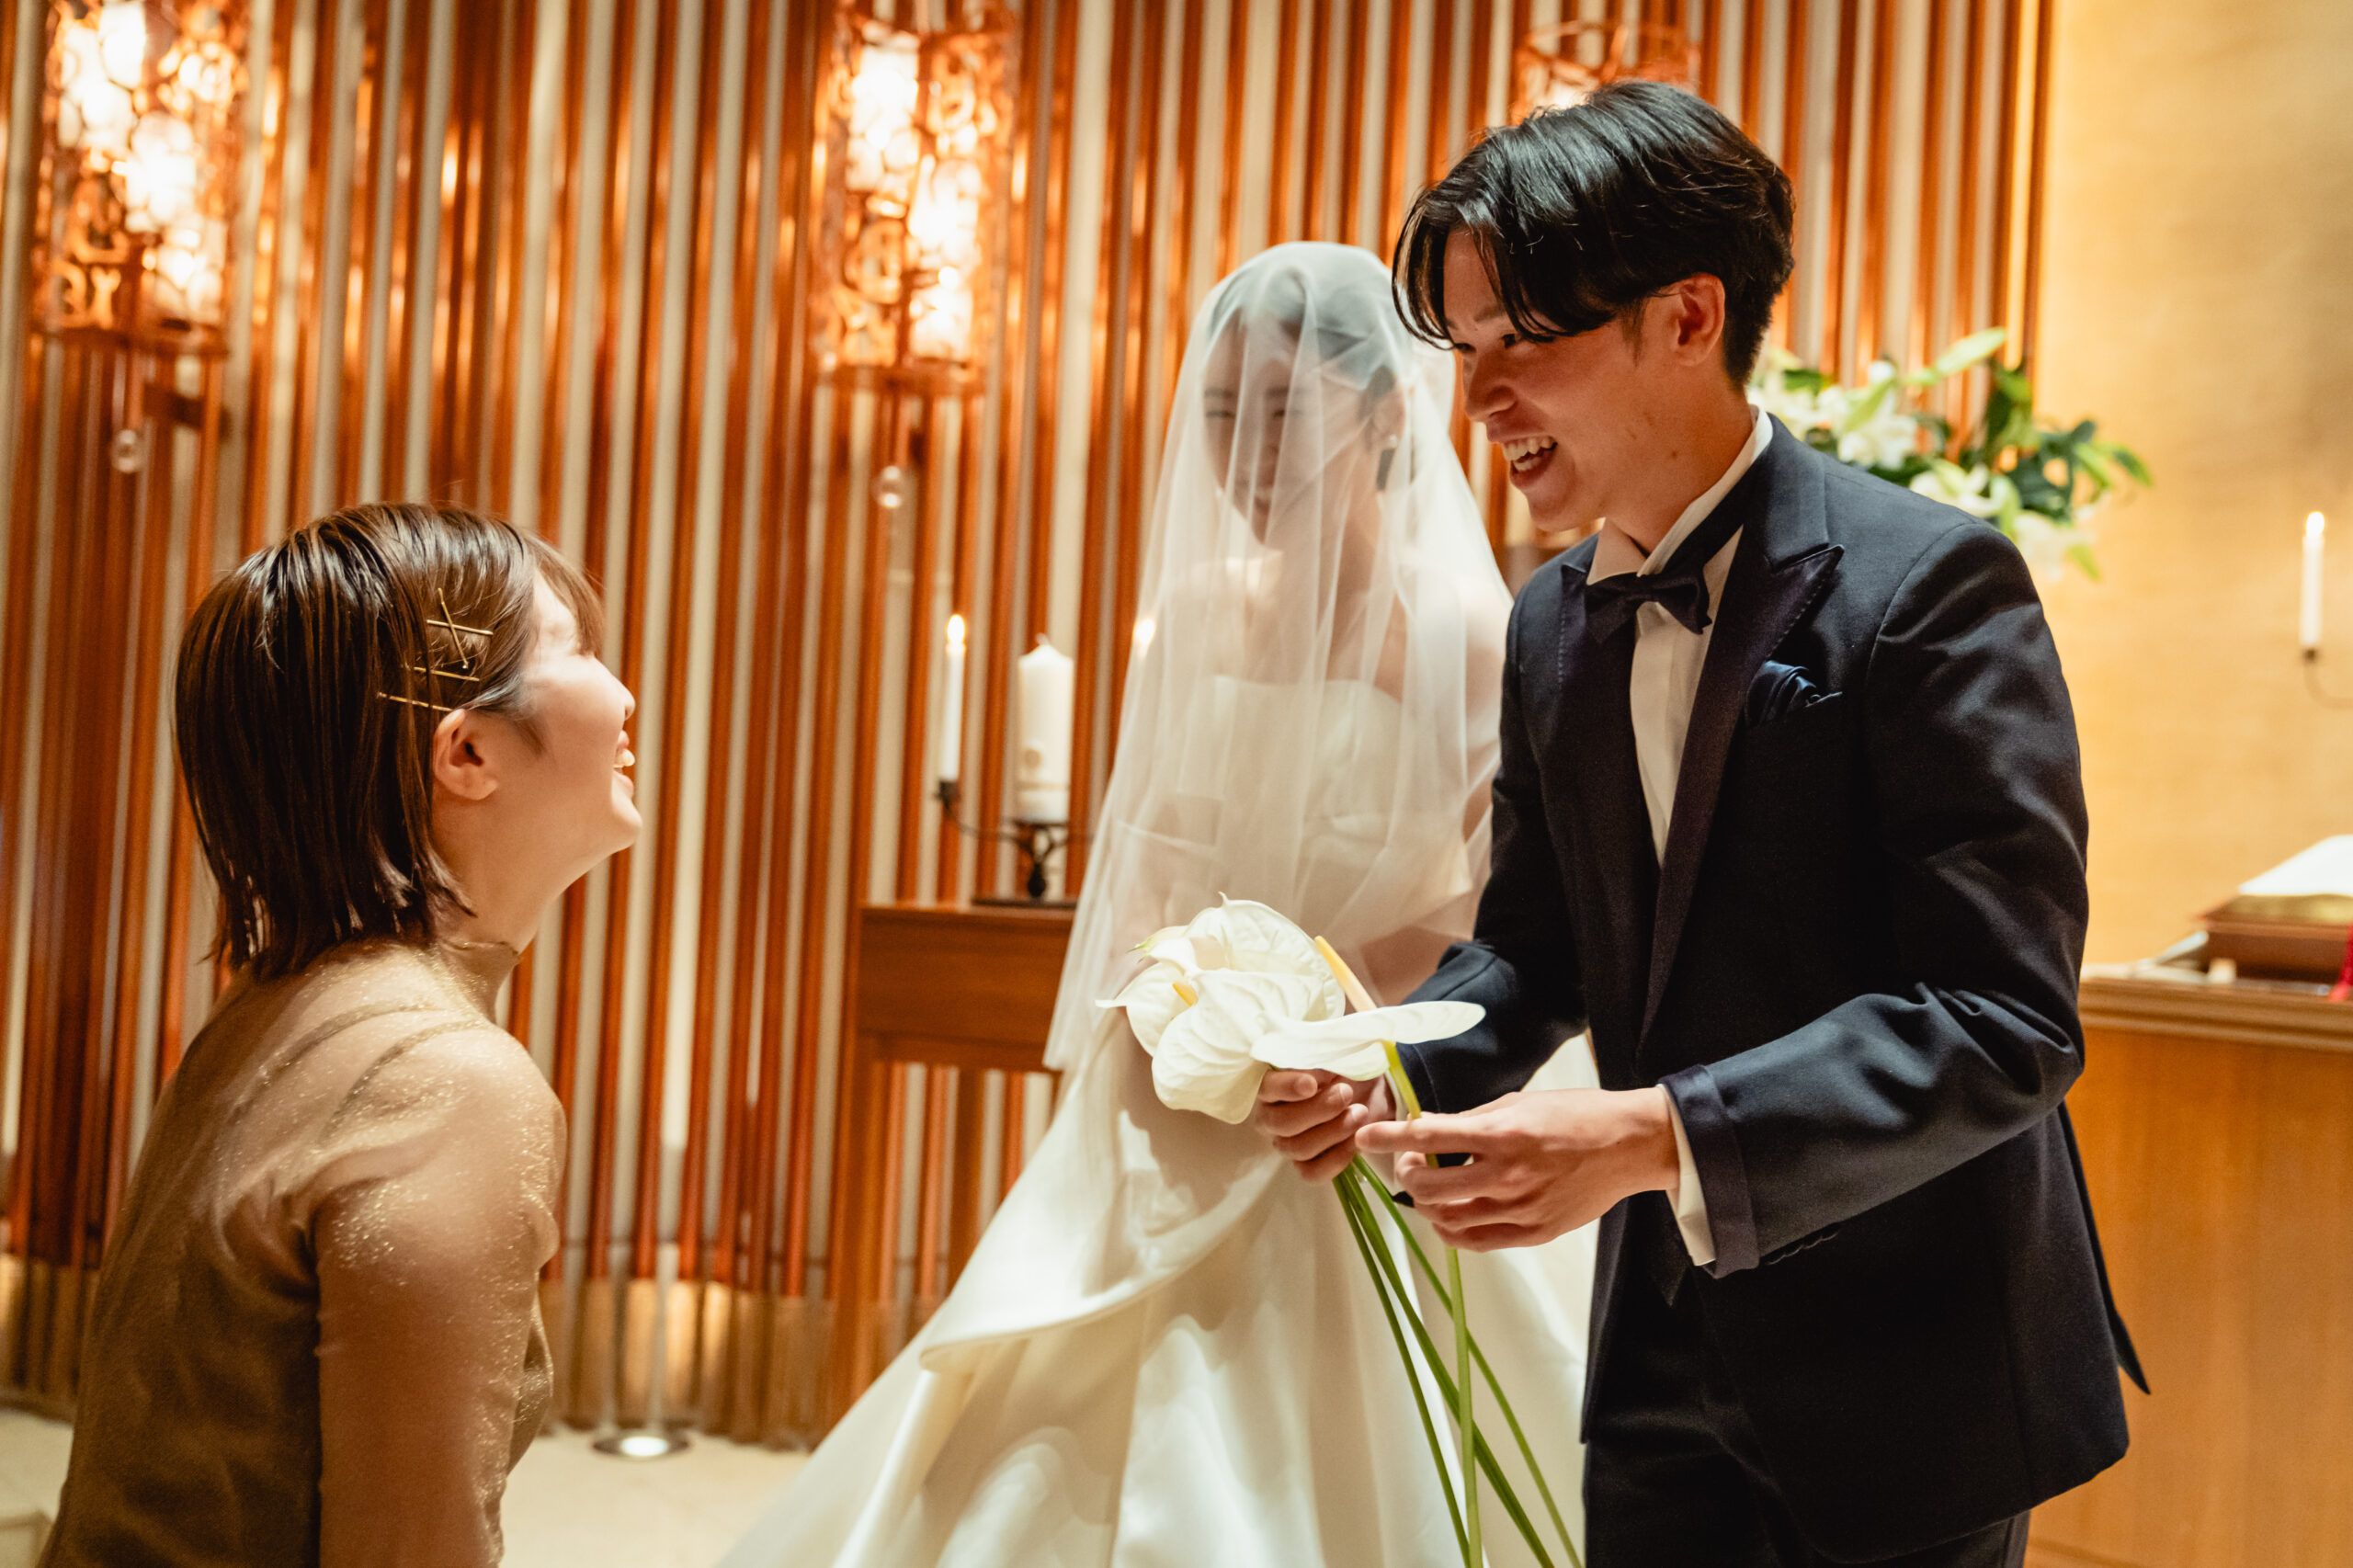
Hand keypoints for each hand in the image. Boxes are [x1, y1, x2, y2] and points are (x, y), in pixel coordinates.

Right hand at [1253, 1070, 1394, 1181]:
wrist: (1374, 1088)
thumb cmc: (1347, 1065)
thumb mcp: (1336, 1052)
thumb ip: (1320, 1056)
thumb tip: (1315, 1071)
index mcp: (1273, 1083)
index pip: (1266, 1087)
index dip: (1285, 1087)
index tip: (1311, 1085)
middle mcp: (1272, 1115)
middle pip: (1281, 1123)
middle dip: (1318, 1110)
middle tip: (1346, 1093)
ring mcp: (1287, 1143)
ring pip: (1297, 1148)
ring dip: (1333, 1131)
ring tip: (1360, 1113)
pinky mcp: (1307, 1165)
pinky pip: (1312, 1172)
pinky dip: (1336, 1158)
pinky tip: (1356, 1140)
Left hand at [1354, 1086, 1681, 1249]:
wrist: (1628, 1146)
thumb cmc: (1575, 1115)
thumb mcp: (1520, 1103)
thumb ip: (1473, 1121)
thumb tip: (1430, 1129)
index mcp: (1503, 1134)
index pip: (1430, 1137)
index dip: (1390, 1138)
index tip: (1365, 1137)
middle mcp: (1508, 1175)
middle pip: (1428, 1188)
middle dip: (1407, 1174)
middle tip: (1412, 1162)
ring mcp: (1521, 1209)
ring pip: (1447, 1219)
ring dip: (1426, 1203)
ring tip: (1431, 1186)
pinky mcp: (1533, 1232)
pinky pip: (1475, 1241)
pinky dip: (1450, 1229)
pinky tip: (1448, 1215)